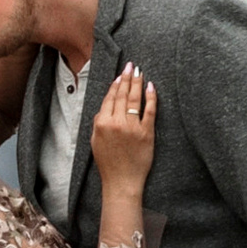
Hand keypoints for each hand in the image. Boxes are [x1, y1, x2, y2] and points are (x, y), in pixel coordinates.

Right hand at [90, 62, 155, 190]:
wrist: (121, 181)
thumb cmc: (108, 164)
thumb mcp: (95, 142)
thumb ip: (99, 123)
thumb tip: (105, 108)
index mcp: (102, 123)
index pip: (109, 98)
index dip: (115, 84)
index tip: (120, 75)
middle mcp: (116, 122)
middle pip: (122, 95)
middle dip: (127, 78)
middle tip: (131, 66)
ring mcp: (132, 127)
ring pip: (134, 99)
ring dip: (137, 83)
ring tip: (139, 72)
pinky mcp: (146, 133)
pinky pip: (150, 110)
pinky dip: (151, 97)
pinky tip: (151, 87)